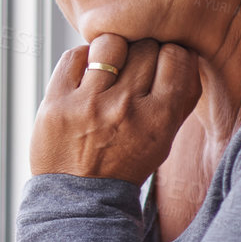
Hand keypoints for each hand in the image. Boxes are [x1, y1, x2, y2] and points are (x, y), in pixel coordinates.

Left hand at [28, 33, 200, 184]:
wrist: (79, 198)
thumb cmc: (126, 164)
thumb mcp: (164, 139)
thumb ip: (180, 98)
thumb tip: (184, 50)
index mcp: (159, 119)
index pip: (177, 56)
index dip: (169, 53)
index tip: (161, 62)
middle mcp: (126, 108)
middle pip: (144, 46)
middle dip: (141, 52)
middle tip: (132, 68)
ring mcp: (88, 104)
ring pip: (110, 43)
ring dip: (111, 51)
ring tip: (107, 68)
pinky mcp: (56, 102)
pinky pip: (74, 55)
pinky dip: (81, 59)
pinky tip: (83, 77)